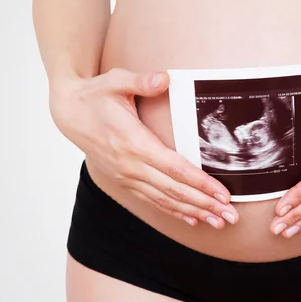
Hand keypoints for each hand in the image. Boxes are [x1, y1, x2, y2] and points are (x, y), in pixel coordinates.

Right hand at [49, 68, 238, 228]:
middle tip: (231, 217)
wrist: (69, 112)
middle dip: (205, 204)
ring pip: (165, 200)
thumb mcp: (116, 81)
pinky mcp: (123, 180)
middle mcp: (131, 165)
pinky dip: (173, 211)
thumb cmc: (97, 96)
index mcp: (134, 143)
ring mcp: (126, 176)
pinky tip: (192, 219)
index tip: (223, 194)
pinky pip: (152, 201)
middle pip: (174, 191)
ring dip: (194, 212)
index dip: (201, 183)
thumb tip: (164, 79)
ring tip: (218, 222)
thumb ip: (141, 81)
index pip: (175, 168)